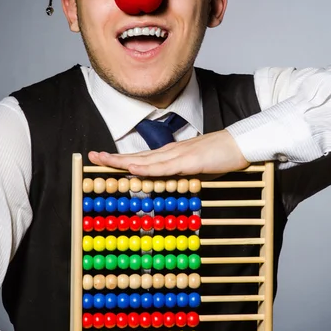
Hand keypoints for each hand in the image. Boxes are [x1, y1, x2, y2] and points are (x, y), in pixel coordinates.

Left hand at [88, 130, 248, 176]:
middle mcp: (169, 152)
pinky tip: (132, 169)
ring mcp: (177, 155)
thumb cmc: (221, 157)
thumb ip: (180, 177)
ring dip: (122, 160)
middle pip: (136, 156)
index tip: (104, 160)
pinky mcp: (188, 161)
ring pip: (144, 159)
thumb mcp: (196, 171)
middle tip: (91, 156)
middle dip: (112, 157)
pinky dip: (146, 169)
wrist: (240, 145)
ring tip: (102, 160)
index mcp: (170, 155)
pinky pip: (163, 167)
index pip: (141, 158)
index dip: (121, 159)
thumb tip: (170, 186)